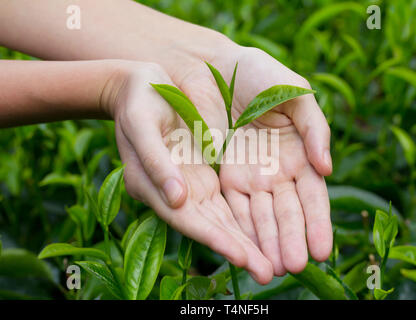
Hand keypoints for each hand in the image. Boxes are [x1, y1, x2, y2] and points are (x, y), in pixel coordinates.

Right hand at [103, 61, 272, 283]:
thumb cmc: (137, 101)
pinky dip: (246, 219)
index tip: (243, 257)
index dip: (215, 239)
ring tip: (274, 263)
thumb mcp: (141, 123)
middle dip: (239, 250)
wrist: (143, 84)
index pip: (188, 219)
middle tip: (268, 274)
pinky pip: (228, 201)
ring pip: (222, 219)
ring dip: (247, 241)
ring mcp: (190, 185)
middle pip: (209, 227)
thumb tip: (177, 200)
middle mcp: (173, 193)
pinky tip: (266, 232)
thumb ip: (157, 162)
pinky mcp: (204, 175)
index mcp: (151, 185)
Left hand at [169, 47, 332, 275]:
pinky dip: (240, 229)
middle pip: (287, 213)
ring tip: (272, 268)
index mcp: (301, 154)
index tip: (323, 250)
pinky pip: (233, 207)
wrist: (215, 68)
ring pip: (261, 217)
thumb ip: (315, 128)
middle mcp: (277, 172)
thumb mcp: (295, 92)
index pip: (313, 197)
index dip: (319, 223)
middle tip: (294, 266)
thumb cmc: (260, 74)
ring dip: (266, 243)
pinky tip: (245, 250)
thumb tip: (328, 168)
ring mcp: (250, 177)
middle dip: (291, 240)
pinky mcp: (225, 177)